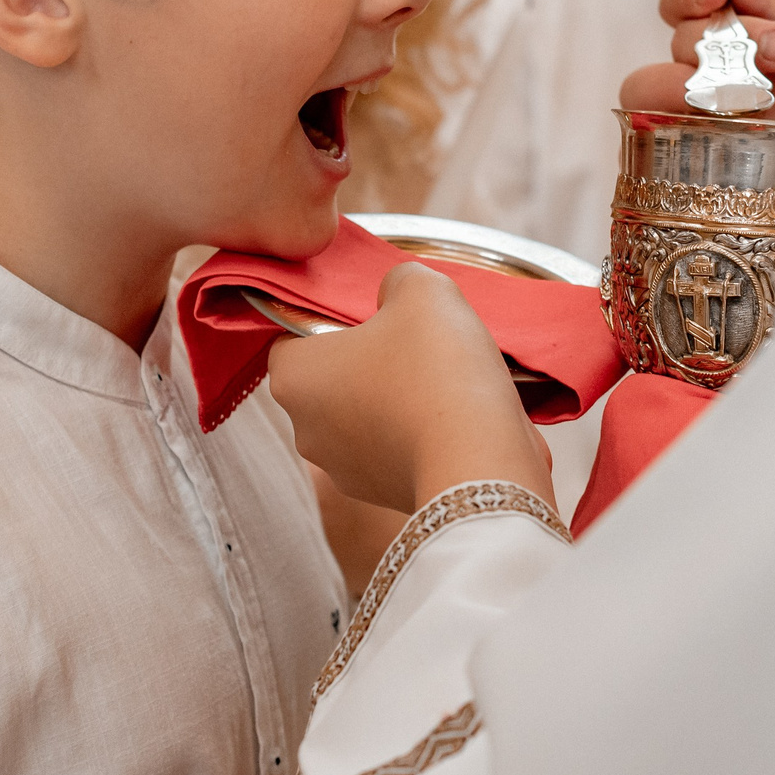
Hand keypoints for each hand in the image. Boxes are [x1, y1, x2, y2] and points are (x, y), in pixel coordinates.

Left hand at [267, 264, 552, 515]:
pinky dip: (414, 433)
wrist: (481, 465)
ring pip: (361, 415)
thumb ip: (398, 279)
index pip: (294, 333)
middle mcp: (304, 429)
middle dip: (366, 359)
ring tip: (441, 382)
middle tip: (414, 344)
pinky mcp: (379, 495)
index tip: (377, 315)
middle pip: (329, 377)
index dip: (335, 317)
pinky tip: (451, 418)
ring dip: (392, 398)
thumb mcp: (423, 290)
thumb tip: (394, 295)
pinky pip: (391, 449)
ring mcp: (341, 470)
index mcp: (294, 376)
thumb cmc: (438, 370)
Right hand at [618, 0, 774, 193]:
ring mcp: (718, 119)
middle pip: (675, 35)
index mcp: (756, 28)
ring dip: (687, 77)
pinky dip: (674, 120)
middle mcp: (728, 71)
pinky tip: (727, 119)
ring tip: (747, 92)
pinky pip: (660, 138)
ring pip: (651, 85)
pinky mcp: (713, 164)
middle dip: (717, 33)